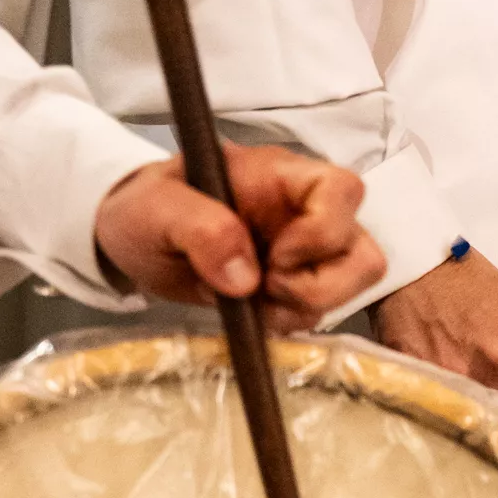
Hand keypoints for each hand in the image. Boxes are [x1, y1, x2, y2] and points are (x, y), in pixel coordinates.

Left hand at [94, 144, 385, 330]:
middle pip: (363, 251)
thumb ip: (200, 228)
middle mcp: (304, 211)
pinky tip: (251, 311)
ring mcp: (306, 251)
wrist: (134, 241)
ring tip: (254, 302)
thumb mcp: (156, 209)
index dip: (322, 233)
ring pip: (351, 286)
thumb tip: (244, 276)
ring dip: (305, 306)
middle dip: (320, 284)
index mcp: (278, 176)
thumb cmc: (145, 209)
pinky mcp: (297, 284)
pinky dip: (288, 321)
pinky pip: (321, 312)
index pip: (342, 190)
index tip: (274, 257)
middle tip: (266, 286)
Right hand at [373, 248, 497, 409]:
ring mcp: (459, 373)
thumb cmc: (463, 283)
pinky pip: (438, 406)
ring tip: (452, 377)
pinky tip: (432, 377)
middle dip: (492, 406)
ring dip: (463, 406)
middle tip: (476, 383)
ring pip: (470, 414)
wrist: (417, 265)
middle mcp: (497, 361)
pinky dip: (435, 400)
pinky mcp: (425, 377)